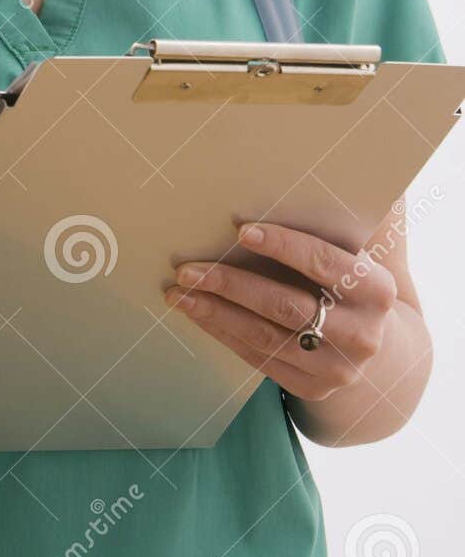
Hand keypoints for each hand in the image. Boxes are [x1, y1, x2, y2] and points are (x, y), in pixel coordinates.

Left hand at [163, 221, 398, 401]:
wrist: (376, 347)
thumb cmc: (350, 282)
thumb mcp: (357, 252)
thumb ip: (335, 220)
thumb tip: (305, 168)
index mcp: (376, 290)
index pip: (323, 263)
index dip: (283, 245)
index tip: (240, 229)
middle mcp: (362, 335)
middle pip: (286, 305)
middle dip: (231, 284)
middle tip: (187, 268)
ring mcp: (338, 368)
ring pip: (265, 337)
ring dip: (215, 312)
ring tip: (179, 292)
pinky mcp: (313, 388)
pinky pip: (259, 359)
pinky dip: (223, 333)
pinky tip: (198, 313)